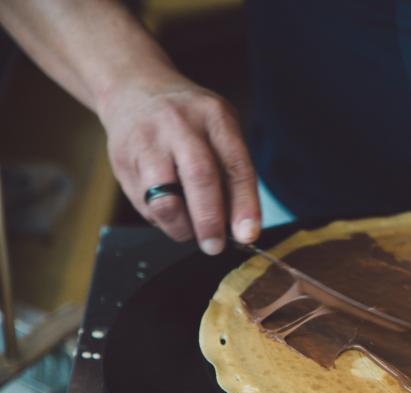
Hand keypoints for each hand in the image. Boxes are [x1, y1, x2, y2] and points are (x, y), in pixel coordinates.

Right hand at [96, 78, 260, 253]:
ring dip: (182, 227)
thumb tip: (240, 225)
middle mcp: (179, 126)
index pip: (235, 165)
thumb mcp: (220, 129)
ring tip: (191, 232)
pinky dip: (161, 220)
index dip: (244, 205)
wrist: (133, 90)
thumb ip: (232, 171)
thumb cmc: (189, 118)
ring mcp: (147, 143)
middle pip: (199, 179)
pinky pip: (144, 205)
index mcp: (214, 117)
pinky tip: (170, 212)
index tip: (248, 235)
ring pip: (164, 200)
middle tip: (215, 246)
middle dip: (210, 222)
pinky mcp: (122, 162)